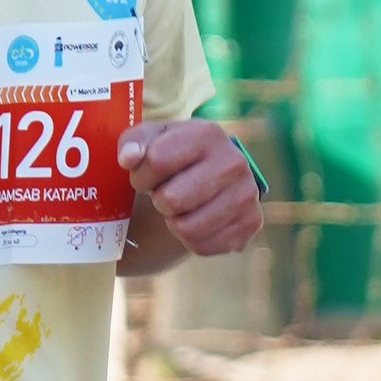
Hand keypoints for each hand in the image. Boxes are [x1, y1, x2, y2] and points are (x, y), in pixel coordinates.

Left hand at [119, 119, 261, 261]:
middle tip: (167, 194)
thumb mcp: (152, 141)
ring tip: (181, 208)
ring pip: (186, 228)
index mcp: (208, 133)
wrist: (212, 176)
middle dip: (159, 201)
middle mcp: (234, 161)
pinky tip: (196, 221)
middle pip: (171, 200)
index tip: (146, 177)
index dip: (140, 176)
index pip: (156, 161)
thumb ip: (133, 143)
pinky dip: (191, 240)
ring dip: (175, 222)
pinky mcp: (250, 223)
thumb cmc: (174, 156)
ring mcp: (246, 194)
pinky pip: (202, 246)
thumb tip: (129, 158)